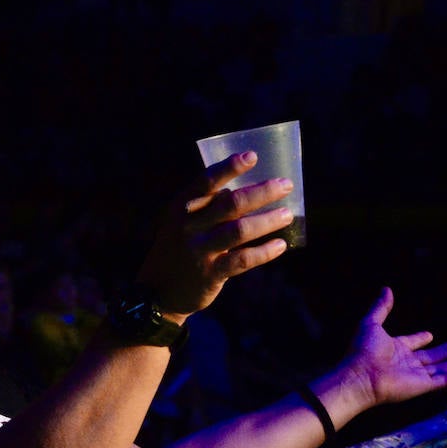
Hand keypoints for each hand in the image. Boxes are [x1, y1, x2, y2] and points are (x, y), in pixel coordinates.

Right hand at [137, 151, 294, 315]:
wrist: (158, 291)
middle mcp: (188, 226)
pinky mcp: (210, 274)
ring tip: (288, 214)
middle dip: (261, 192)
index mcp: (181, 207)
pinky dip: (264, 252)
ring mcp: (199, 250)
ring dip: (267, 221)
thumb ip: (209, 208)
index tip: (252, 156)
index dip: (229, 168)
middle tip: (286, 185)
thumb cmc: (179, 249)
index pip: (206, 182)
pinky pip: (243, 260)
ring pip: (239, 230)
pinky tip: (280, 245)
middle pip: (230, 203)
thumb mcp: (183, 223)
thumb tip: (253, 190)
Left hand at [344, 288, 446, 407]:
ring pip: (438, 369)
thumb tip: (386, 289)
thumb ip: (381, 307)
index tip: (429, 335)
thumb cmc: (363, 350)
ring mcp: (414, 375)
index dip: (419, 338)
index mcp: (393, 348)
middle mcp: (405, 362)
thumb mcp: (371, 323)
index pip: (410, 343)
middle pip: (428, 357)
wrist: (362, 376)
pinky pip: (443, 380)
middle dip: (442, 352)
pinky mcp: (422, 386)